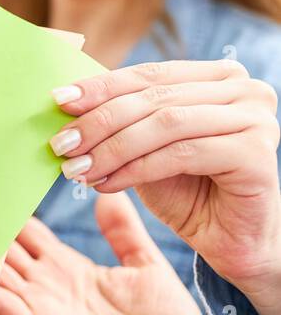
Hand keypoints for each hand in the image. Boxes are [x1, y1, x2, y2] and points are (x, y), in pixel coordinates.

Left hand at [51, 59, 280, 301]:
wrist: (230, 240)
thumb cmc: (188, 190)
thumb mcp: (145, 146)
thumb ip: (121, 119)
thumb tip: (64, 99)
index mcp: (219, 76)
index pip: (149, 74)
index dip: (100, 87)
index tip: (58, 101)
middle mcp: (245, 90)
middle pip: (154, 98)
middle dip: (99, 122)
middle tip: (61, 144)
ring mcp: (256, 119)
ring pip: (165, 125)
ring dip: (112, 148)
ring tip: (77, 169)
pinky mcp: (256, 154)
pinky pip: (181, 154)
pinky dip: (136, 169)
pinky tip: (106, 185)